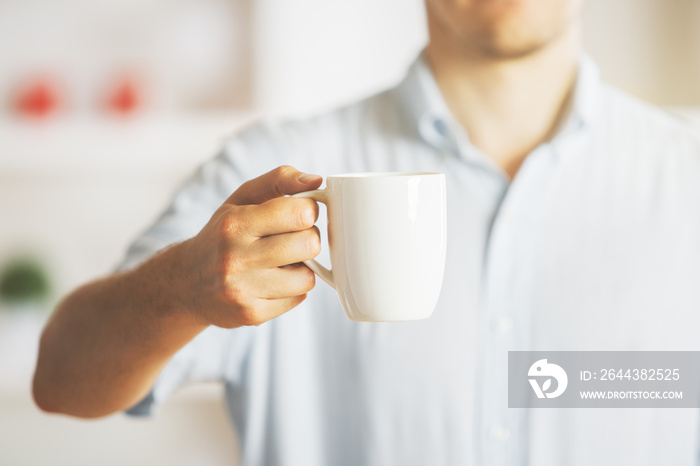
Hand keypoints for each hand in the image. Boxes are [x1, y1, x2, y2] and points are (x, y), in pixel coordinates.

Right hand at [174, 166, 322, 327]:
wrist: (184, 283)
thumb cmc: (223, 234)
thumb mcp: (242, 198)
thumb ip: (279, 179)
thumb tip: (317, 179)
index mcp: (235, 223)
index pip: (301, 212)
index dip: (308, 210)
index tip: (297, 214)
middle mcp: (235, 258)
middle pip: (310, 244)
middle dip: (308, 239)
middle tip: (290, 239)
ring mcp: (242, 290)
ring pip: (308, 277)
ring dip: (301, 268)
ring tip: (279, 262)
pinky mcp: (251, 315)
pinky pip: (298, 299)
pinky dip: (291, 289)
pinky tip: (271, 282)